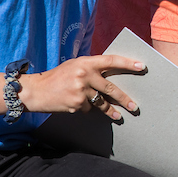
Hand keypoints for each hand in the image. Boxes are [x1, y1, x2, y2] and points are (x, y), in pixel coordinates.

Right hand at [18, 55, 143, 119]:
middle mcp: (85, 75)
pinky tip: (77, 105)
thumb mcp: (74, 66)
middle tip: (136, 106)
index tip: (142, 67)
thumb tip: (113, 75)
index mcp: (86, 62)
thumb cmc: (57, 77)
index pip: (111, 60)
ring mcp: (81, 91)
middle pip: (111, 88)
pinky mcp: (76, 105)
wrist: (35, 91)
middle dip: (125, 99)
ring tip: (119, 116)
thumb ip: (92, 68)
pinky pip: (88, 109)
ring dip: (111, 111)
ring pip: (101, 102)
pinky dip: (86, 109)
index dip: (128, 63)